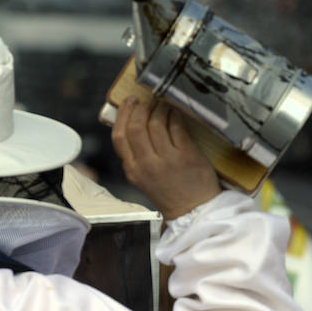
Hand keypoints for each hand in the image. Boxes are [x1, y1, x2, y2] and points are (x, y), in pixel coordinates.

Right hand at [111, 97, 219, 219]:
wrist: (192, 211)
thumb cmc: (168, 191)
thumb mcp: (142, 178)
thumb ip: (136, 156)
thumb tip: (133, 124)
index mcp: (133, 170)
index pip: (119, 137)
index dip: (123, 115)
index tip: (128, 102)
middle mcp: (147, 165)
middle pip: (137, 127)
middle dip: (140, 108)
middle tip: (145, 100)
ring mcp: (168, 160)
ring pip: (157, 124)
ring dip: (159, 109)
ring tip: (162, 104)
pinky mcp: (187, 156)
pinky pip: (177, 128)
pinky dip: (174, 116)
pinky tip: (175, 112)